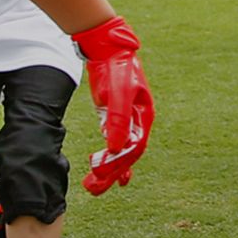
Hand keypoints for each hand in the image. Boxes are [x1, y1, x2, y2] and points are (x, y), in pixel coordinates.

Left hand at [74, 16, 152, 194]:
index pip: (134, 149)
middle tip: (93, 188)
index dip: (120, 165)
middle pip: (127, 154)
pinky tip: (102, 167)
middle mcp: (138, 122)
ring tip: (93, 185)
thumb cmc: (116, 69)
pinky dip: (109, 157)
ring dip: (109, 169)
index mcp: (143, 117)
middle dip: (111, 173)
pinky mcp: (114, 116)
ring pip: (120, 151)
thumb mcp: (117, 94)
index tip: (104, 177)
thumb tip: (115, 149)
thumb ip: (118, 120)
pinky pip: (115, 142)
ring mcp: (127, 120)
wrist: (109, 49)